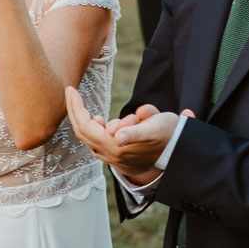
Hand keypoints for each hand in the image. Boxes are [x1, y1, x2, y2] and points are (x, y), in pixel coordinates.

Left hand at [64, 88, 191, 183]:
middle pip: (82, 131)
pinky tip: (100, 121)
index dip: (76, 108)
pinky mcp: (115, 156)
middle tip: (70, 92)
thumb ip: (134, 132)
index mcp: (117, 147)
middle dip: (74, 110)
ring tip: (85, 107)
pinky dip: (92, 129)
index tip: (71, 90)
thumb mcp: (154, 127)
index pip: (86, 126)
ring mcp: (111, 157)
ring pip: (87, 137)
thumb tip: (117, 136)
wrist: (178, 153)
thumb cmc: (166, 134)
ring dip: (83, 120)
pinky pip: (95, 141)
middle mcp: (110, 154)